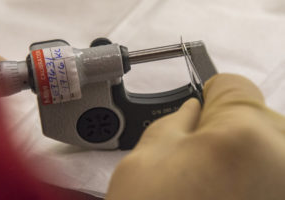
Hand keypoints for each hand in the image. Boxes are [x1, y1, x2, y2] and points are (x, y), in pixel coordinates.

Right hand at [106, 74, 284, 199]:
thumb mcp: (145, 161)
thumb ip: (173, 124)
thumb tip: (193, 109)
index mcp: (242, 135)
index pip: (233, 85)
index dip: (210, 96)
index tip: (199, 112)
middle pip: (255, 118)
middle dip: (226, 130)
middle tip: (199, 161)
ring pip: (268, 149)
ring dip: (242, 159)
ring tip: (215, 188)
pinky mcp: (282, 197)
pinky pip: (271, 176)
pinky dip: (254, 181)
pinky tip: (230, 196)